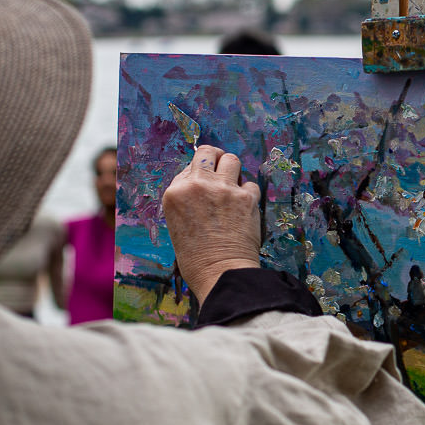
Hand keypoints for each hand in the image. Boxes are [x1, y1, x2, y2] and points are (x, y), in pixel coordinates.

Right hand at [162, 144, 261, 301]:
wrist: (220, 272)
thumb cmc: (196, 258)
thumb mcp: (177, 224)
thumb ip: (188, 200)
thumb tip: (204, 185)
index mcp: (174, 193)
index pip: (188, 168)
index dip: (199, 175)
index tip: (204, 184)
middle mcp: (197, 185)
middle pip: (208, 152)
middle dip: (215, 158)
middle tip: (221, 167)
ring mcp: (223, 189)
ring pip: (231, 159)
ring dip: (233, 170)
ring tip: (233, 184)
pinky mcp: (245, 197)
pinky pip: (250, 184)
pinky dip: (249, 193)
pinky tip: (245, 206)